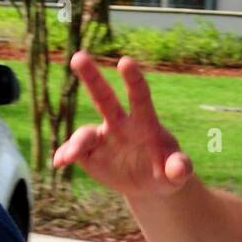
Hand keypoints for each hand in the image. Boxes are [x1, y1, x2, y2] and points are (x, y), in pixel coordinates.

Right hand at [53, 52, 193, 196]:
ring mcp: (103, 138)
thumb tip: (181, 168)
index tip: (125, 61)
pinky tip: (59, 162)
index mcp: (144, 122)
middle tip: (78, 56)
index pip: (139, 96)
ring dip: (78, 142)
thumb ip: (180, 168)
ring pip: (86, 133)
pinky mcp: (89, 154)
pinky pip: (75, 151)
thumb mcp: (177, 173)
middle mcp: (120, 124)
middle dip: (92, 77)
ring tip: (71, 156)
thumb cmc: (167, 172)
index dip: (133, 80)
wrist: (149, 185)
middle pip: (104, 97)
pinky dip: (66, 154)